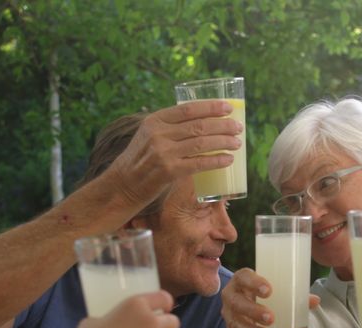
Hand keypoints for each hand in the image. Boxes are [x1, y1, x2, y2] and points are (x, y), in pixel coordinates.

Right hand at [100, 100, 243, 209]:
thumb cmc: (141, 160)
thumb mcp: (149, 136)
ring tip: (237, 143)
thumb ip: (170, 128)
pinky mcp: (169, 171)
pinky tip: (228, 159)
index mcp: (155, 120)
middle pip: (199, 125)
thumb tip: (202, 123)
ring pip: (202, 143)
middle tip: (238, 128)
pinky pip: (199, 163)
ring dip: (224, 142)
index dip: (211, 107)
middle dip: (223, 125)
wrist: (123, 185)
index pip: (188, 109)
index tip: (228, 108)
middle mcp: (159, 133)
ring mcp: (163, 152)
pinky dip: (216, 160)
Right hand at [220, 268, 319, 327]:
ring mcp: (230, 315)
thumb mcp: (275, 288)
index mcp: (241, 280)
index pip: (244, 278)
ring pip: (236, 325)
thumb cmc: (263, 291)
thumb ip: (294, 293)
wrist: (247, 300)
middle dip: (253, 311)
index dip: (254, 283)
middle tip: (270, 318)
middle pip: (237, 303)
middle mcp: (231, 296)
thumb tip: (314, 301)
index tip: (269, 290)